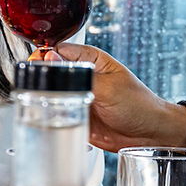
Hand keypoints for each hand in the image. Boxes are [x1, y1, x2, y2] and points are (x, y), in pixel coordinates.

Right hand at [53, 42, 185, 150]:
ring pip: (50, 95)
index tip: (37, 67)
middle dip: (41, 82)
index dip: (44, 57)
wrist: (148, 134)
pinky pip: (56, 115)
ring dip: (45, 102)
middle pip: (50, 73)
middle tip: (41, 92)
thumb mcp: (109, 87)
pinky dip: (52, 119)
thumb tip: (52, 58)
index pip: (58, 51)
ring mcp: (77, 97)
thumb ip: (80, 76)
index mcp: (91, 60)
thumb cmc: (139, 104)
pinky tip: (53, 121)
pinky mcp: (76, 116)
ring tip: (47, 108)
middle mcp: (82, 77)